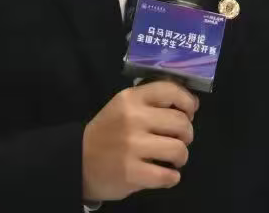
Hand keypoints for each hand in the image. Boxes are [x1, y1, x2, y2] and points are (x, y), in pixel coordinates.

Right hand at [81, 81, 198, 201]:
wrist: (78, 161)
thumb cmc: (108, 132)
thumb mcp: (124, 107)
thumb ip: (151, 101)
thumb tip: (190, 103)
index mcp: (131, 98)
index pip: (170, 90)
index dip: (188, 102)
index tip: (189, 112)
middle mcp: (133, 119)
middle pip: (181, 123)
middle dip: (187, 133)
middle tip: (179, 139)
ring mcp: (132, 147)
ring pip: (178, 150)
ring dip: (181, 157)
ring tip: (171, 159)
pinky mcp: (131, 173)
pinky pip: (168, 176)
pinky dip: (172, 177)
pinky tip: (164, 174)